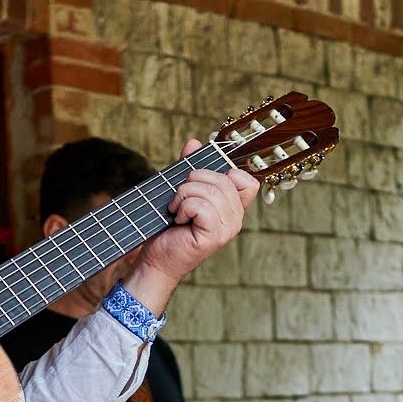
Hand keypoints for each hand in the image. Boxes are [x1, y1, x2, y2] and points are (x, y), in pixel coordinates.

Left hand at [124, 140, 259, 308]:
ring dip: (184, 195)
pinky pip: (202, 206)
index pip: (247, 181)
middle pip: (223, 179)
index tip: (202, 182)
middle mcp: (235, 219)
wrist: (155, 258)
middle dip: (192, 181)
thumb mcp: (180, 191)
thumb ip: (189, 168)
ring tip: (176, 210)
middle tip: (179, 199)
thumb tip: (193, 143)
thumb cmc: (167, 228)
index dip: (226, 173)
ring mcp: (227, 229)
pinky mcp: (214, 237)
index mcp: (232, 208)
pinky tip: (178, 219)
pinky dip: (184, 207)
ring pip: (211, 191)